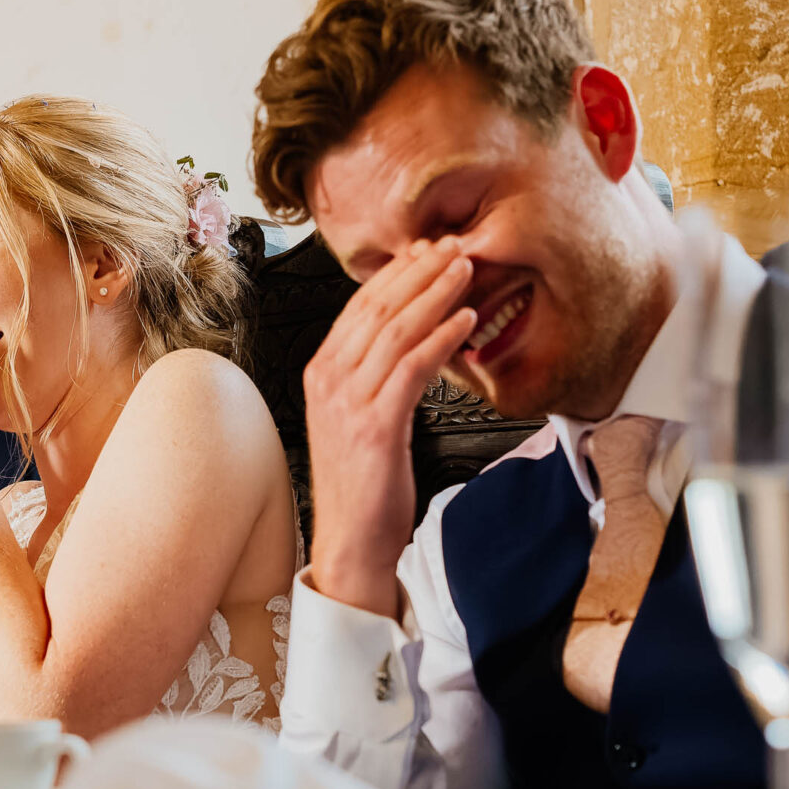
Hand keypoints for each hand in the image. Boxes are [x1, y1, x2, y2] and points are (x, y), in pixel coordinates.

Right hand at [304, 240, 475, 616]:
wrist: (351, 542)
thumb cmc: (363, 484)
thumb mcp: (360, 417)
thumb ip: (375, 376)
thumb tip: (410, 339)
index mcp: (322, 374)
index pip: (360, 308)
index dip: (398, 274)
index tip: (428, 251)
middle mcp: (328, 381)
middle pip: (376, 309)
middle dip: (419, 271)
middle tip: (453, 246)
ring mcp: (347, 403)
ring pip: (394, 330)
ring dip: (434, 293)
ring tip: (466, 270)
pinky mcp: (374, 426)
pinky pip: (411, 368)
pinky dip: (440, 339)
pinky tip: (464, 321)